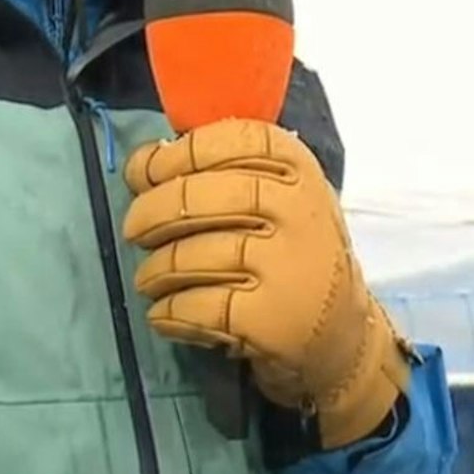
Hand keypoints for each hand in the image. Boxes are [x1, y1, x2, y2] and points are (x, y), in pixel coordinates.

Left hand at [121, 117, 412, 449]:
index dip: (177, 153)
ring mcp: (286, 265)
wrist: (338, 332)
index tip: (146, 173)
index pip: (231, 140)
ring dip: (153, 271)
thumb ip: (223, 172)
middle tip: (136, 231)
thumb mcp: (280, 198)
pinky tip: (166, 313)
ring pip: (189, 256)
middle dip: (151, 212)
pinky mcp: (270, 318)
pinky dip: (167, 312)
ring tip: (151, 280)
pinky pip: (194, 306)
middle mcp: (297, 210)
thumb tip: (143, 162)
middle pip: (198, 196)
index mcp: (298, 170)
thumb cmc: (291, 254)